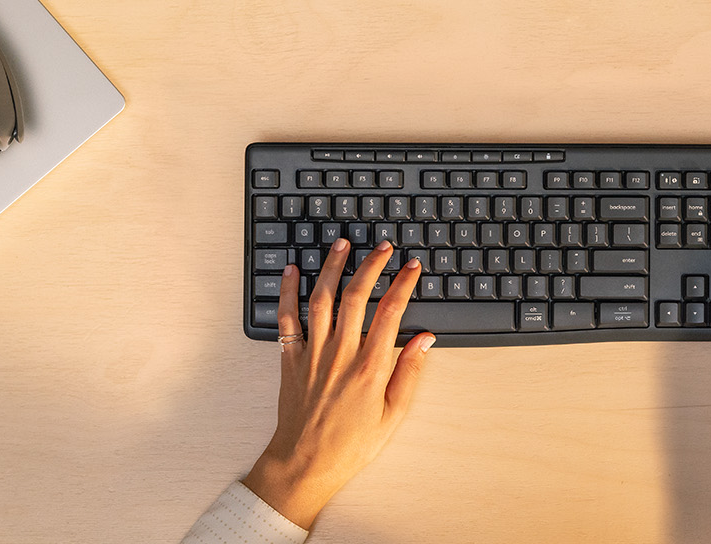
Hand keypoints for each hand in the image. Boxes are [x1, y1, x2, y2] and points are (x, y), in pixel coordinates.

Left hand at [243, 238, 434, 528]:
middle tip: (382, 247)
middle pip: (356, 297)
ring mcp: (312, 354)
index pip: (390, 313)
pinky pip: (287, 319)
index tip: (411, 267)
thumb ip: (409, 373)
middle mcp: (340, 355)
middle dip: (371, 266)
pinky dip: (287, 292)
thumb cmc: (350, 446)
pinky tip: (290, 271)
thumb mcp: (392, 415)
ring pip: (320, 299)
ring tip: (342, 245)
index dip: (402, 284)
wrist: (305, 464)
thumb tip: (424, 339)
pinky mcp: (290, 360)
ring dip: (331, 268)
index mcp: (369, 368)